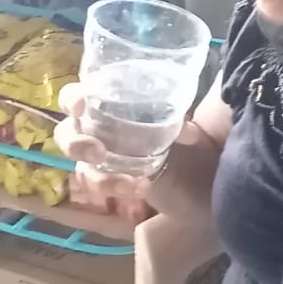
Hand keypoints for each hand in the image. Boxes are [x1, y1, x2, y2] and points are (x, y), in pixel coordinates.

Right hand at [53, 83, 200, 211]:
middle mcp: (105, 129)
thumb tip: (184, 129)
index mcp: (117, 104)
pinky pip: (101, 187)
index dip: (72, 99)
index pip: (78, 96)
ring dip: (99, 176)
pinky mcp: (118, 183)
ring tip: (127, 184)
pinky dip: (116, 187)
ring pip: (82, 168)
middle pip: (68, 134)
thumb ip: (185, 118)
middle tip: (98, 151)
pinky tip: (141, 187)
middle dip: (75, 142)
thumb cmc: (202, 138)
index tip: (82, 105)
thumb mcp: (196, 120)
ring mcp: (108, 160)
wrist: (214, 178)